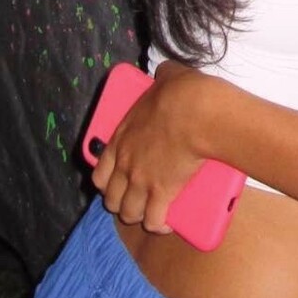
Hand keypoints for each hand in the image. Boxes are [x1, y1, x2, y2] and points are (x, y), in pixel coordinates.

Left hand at [91, 62, 212, 233]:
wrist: (197, 113)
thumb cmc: (182, 94)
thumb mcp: (166, 77)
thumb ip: (161, 77)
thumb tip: (166, 73)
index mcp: (121, 137)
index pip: (100, 170)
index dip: (104, 182)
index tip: (112, 184)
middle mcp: (125, 163)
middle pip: (111, 197)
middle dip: (119, 203)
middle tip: (132, 201)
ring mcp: (141, 181)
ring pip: (128, 213)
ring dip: (137, 216)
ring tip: (149, 215)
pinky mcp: (162, 194)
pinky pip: (154, 220)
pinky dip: (159, 224)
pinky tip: (166, 223)